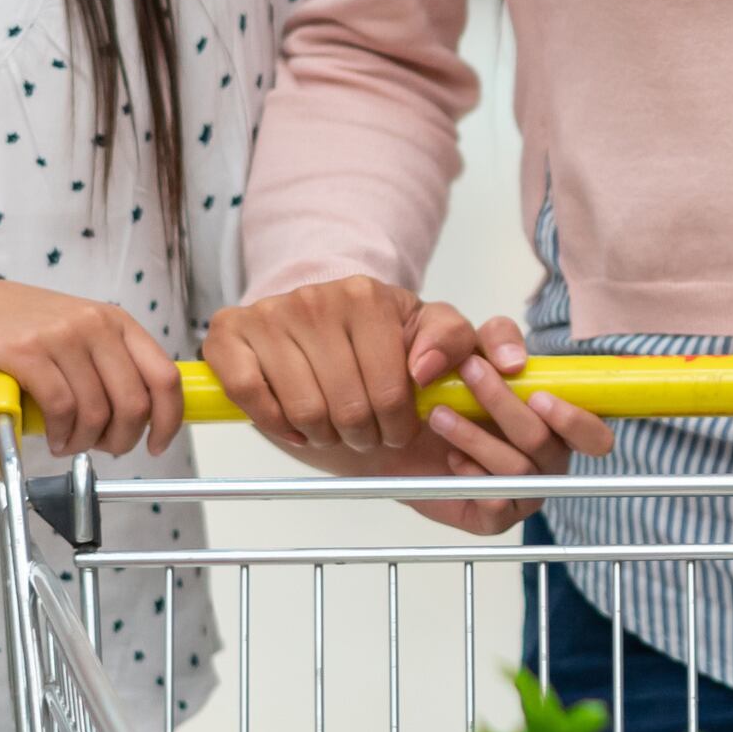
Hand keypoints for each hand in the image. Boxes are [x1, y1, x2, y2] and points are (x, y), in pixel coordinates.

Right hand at [0, 277, 185, 458]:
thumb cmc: (16, 328)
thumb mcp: (76, 332)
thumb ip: (109, 363)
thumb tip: (142, 414)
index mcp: (116, 321)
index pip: (164, 376)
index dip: (169, 419)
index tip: (158, 444)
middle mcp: (95, 323)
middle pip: (133, 402)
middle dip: (121, 439)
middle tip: (102, 449)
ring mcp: (60, 335)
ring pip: (95, 411)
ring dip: (83, 442)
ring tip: (67, 444)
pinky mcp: (25, 352)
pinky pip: (60, 409)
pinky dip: (59, 434)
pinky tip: (51, 438)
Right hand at [204, 281, 604, 529]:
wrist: (310, 330)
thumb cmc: (378, 345)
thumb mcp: (435, 340)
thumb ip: (478, 346)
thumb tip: (505, 363)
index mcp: (374, 297)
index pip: (394, 390)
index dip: (398, 423)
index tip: (399, 423)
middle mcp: (319, 296)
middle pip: (349, 407)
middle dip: (363, 434)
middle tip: (364, 431)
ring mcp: (271, 313)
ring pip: (304, 410)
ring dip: (322, 434)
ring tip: (332, 425)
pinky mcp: (227, 335)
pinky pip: (250, 397)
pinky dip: (277, 423)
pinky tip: (293, 421)